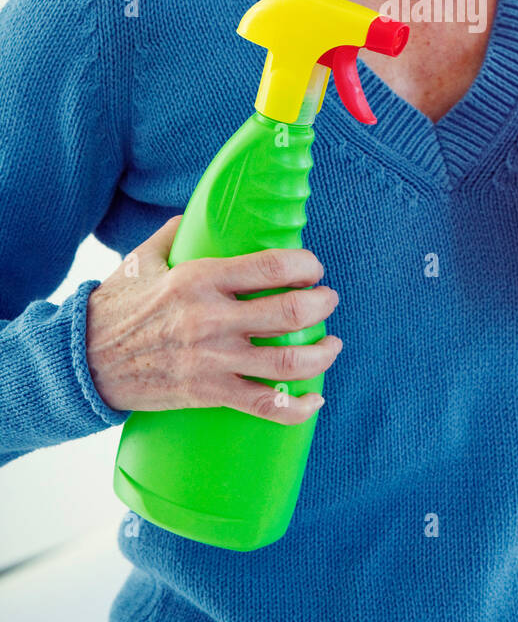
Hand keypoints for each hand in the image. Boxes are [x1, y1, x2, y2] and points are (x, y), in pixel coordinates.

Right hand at [86, 216, 342, 423]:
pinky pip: (264, 406)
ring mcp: (212, 360)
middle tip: (328, 300)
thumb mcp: (143, 259)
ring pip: (286, 363)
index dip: (305, 265)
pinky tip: (315, 398)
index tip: (314, 267)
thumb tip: (200, 215)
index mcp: (198, 278)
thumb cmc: (115, 307)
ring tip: (331, 344)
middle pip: (289, 313)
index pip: (270, 267)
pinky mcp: (208, 393)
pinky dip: (298, 406)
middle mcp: (211, 319)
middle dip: (322, 305)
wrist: (82, 361)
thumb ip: (176, 233)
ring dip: (321, 354)